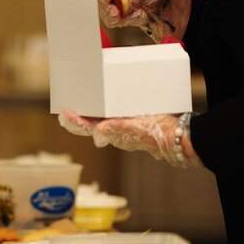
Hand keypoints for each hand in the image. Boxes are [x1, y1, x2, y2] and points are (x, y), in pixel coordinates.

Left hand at [58, 110, 200, 167]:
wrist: (177, 138)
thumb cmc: (157, 133)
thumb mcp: (137, 127)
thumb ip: (118, 128)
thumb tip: (97, 131)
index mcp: (112, 134)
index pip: (88, 127)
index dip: (75, 120)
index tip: (66, 112)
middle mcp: (114, 133)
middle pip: (89, 125)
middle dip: (77, 118)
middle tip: (65, 108)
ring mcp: (122, 129)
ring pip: (98, 122)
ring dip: (87, 115)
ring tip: (77, 106)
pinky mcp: (130, 124)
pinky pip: (111, 119)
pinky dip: (102, 113)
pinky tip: (100, 106)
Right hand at [97, 0, 191, 41]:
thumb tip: (123, 4)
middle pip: (100, 1)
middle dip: (109, 9)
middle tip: (117, 12)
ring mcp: (110, 4)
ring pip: (107, 15)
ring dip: (121, 16)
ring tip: (137, 11)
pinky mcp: (115, 16)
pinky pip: (116, 22)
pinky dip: (129, 20)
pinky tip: (137, 13)